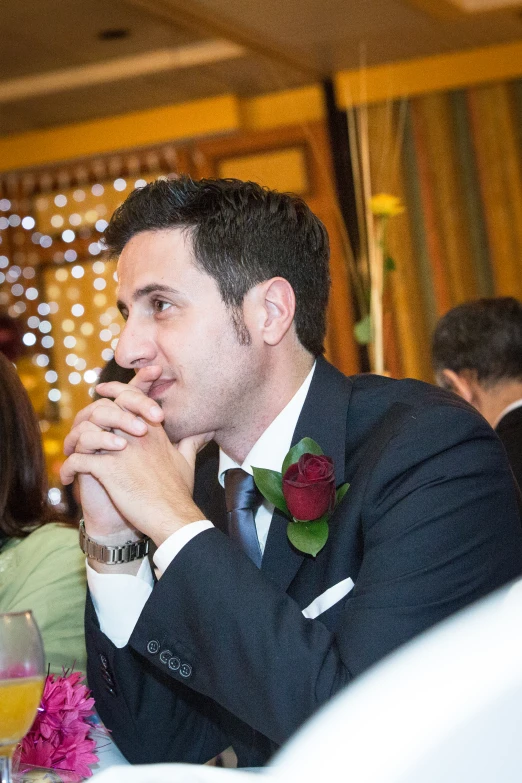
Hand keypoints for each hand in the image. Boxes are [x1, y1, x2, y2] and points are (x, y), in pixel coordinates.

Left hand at [62, 366, 213, 544]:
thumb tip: (204, 432)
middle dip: (84, 418)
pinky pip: (78, 459)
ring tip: (69, 456)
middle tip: (75, 432)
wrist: (173, 517)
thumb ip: (191, 442)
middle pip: (103, 409)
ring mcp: (122, 451)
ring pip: (86, 431)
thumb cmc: (179, 493)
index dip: (113, 391)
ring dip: (72, 443)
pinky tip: (69, 480)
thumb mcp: (187, 461)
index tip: (100, 392)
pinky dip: (68, 468)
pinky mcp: (109, 470)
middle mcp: (137, 435)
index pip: (130, 398)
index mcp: (153, 431)